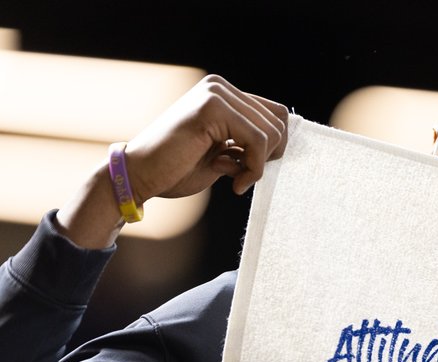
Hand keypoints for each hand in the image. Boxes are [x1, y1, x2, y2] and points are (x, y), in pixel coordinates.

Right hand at [124, 74, 289, 200]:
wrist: (140, 176)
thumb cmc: (178, 169)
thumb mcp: (223, 152)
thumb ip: (246, 141)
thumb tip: (282, 142)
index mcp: (222, 94)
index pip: (276, 114)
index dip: (274, 147)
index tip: (253, 169)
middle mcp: (219, 87)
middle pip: (279, 122)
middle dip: (269, 157)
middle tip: (244, 176)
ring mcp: (215, 93)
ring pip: (271, 132)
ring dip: (260, 166)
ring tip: (237, 180)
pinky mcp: (211, 108)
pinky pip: (258, 141)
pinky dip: (254, 169)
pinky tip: (234, 184)